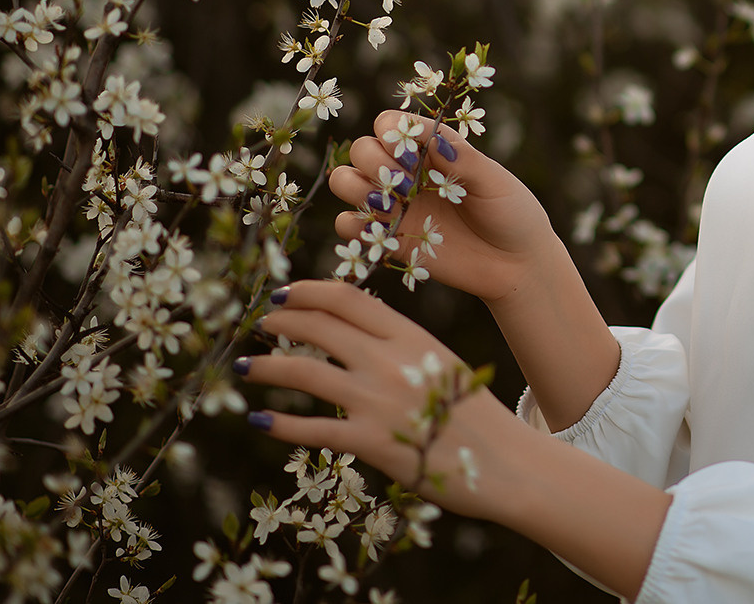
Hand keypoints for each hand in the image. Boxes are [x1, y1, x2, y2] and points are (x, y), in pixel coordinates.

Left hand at [240, 279, 518, 519]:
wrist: (508, 461)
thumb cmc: (476, 414)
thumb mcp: (443, 363)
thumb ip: (403, 347)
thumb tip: (360, 336)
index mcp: (411, 335)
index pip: (347, 298)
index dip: (307, 292)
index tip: (282, 295)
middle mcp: (390, 360)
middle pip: (320, 326)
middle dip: (280, 322)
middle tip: (259, 326)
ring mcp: (378, 401)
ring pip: (305, 371)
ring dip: (267, 367)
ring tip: (245, 367)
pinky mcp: (371, 443)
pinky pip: (312, 429)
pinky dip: (280, 423)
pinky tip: (260, 420)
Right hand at [329, 110, 556, 304]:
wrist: (517, 265)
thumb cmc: (512, 213)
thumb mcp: (495, 181)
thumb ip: (463, 160)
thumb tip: (431, 136)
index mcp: (433, 150)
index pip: (390, 124)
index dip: (392, 131)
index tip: (412, 152)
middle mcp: (408, 174)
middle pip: (362, 149)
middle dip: (373, 160)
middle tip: (405, 183)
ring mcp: (396, 206)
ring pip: (345, 181)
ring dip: (356, 187)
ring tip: (392, 204)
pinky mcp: (389, 239)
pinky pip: (347, 226)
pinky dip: (352, 224)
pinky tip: (382, 229)